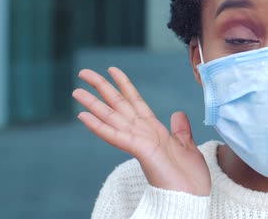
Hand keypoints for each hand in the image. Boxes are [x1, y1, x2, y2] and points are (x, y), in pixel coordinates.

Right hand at [72, 67, 210, 195]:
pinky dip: (100, 127)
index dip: (124, 84)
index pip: (135, 101)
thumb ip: (181, 130)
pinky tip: (84, 117)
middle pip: (118, 105)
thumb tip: (177, 113)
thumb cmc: (189, 178)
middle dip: (102, 88)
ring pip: (112, 119)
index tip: (112, 69)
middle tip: (83, 72)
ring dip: (94, 105)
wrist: (192, 198)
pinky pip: (117, 136)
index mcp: (154, 130)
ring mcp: (140, 142)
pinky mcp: (141, 152)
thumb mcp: (188, 147)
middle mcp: (143, 134)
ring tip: (76, 92)